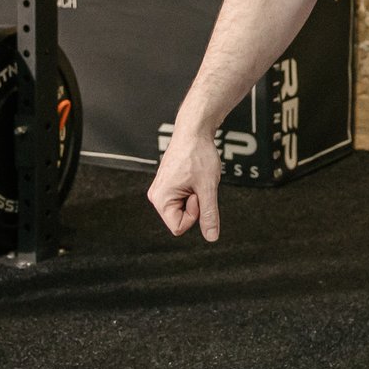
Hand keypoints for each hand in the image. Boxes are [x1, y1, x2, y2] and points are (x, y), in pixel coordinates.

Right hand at [148, 122, 223, 241]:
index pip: (179, 227)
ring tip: (196, 179)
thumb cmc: (198, 154)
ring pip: (182, 209)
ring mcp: (161, 190)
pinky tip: (193, 177)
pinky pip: (182, 199)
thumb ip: (209, 215)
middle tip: (197, 184)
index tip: (197, 194)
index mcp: (160, 199)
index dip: (194, 214)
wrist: (194, 131)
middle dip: (195, 206)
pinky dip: (192, 191)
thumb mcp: (208, 188)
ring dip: (194, 198)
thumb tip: (211, 237)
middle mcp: (156, 196)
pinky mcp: (167, 185)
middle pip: (180, 219)